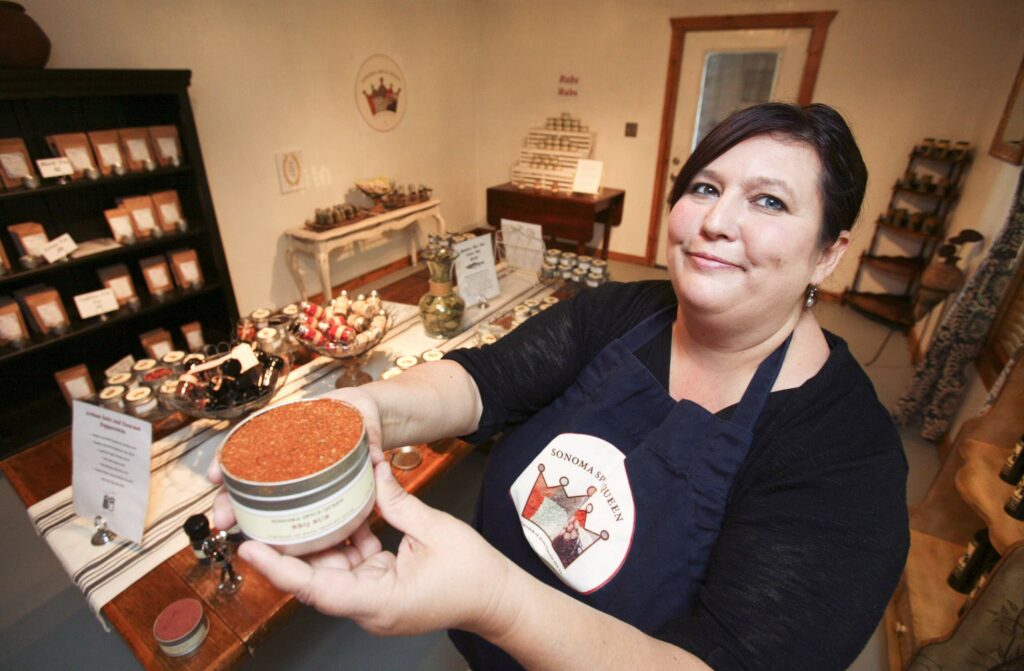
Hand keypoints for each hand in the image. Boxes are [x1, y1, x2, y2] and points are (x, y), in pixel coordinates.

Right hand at [207, 386, 385, 531]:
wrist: (370, 418)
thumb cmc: (359, 411)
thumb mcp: (364, 415)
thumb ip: (369, 436)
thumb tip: (375, 460)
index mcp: (292, 422)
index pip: (251, 436)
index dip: (229, 454)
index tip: (216, 472)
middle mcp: (285, 446)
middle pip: (249, 470)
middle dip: (230, 495)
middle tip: (223, 517)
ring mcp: (292, 467)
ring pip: (261, 490)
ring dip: (244, 510)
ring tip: (234, 529)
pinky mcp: (307, 486)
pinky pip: (285, 502)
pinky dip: (272, 517)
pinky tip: (262, 534)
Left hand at [237, 460, 517, 637]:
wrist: (498, 600)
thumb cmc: (474, 576)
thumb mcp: (435, 530)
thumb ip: (398, 503)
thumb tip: (374, 474)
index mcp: (379, 601)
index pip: (316, 589)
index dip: (280, 569)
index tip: (252, 548)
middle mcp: (370, 607)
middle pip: (317, 578)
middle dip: (292, 548)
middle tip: (265, 519)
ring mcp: (375, 602)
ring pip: (334, 570)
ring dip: (322, 541)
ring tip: (300, 509)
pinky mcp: (383, 591)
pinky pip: (354, 566)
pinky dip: (348, 541)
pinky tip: (345, 513)